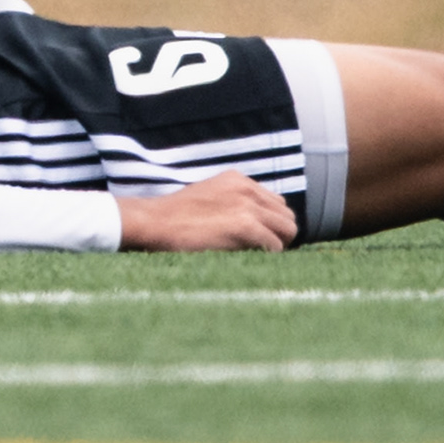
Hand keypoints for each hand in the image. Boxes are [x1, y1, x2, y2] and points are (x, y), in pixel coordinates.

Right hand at [116, 172, 296, 253]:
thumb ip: (232, 203)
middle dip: (279, 234)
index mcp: (238, 180)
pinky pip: (274, 246)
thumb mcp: (209, 197)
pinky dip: (269, 256)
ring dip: (277, 245)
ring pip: (288, 229)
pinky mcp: (245, 226)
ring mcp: (247, 206)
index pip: (275, 202)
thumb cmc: (175, 217)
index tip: (261, 240)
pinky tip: (252, 262)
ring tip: (259, 258)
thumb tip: (254, 225)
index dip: (270, 223)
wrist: (155, 222)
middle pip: (286, 215)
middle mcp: (247, 188)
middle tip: (263, 252)